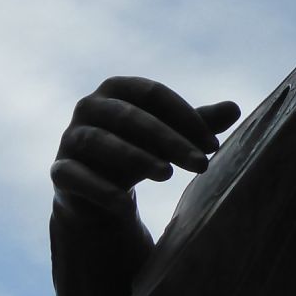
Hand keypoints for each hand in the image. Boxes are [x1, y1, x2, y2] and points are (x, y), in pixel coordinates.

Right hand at [51, 76, 239, 212]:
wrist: (97, 190)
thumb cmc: (138, 151)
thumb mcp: (168, 137)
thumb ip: (197, 123)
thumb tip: (235, 107)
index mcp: (116, 89)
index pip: (152, 93)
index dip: (183, 116)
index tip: (212, 145)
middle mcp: (88, 108)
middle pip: (129, 117)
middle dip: (168, 140)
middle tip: (201, 164)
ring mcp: (70, 139)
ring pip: (100, 142)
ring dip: (135, 157)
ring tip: (168, 175)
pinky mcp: (60, 172)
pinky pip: (76, 176)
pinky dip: (101, 190)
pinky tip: (127, 206)